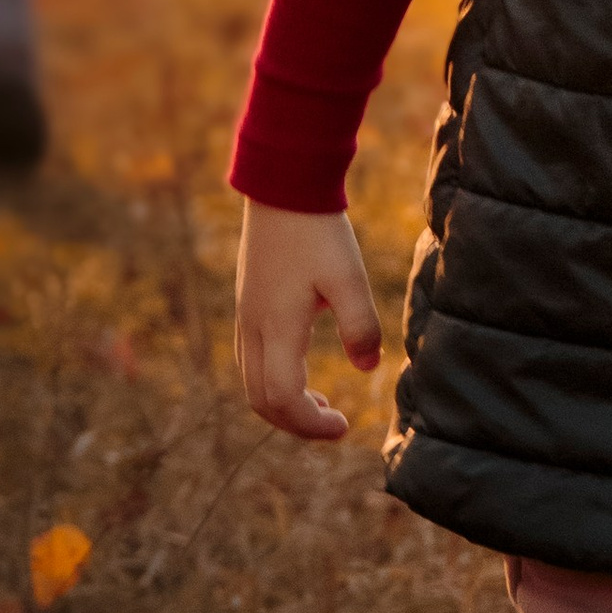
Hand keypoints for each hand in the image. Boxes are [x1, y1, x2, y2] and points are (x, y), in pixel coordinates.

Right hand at [234, 200, 380, 442]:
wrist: (281, 186)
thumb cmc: (317, 231)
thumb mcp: (348, 277)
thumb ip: (360, 325)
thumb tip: (367, 368)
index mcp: (276, 327)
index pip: (281, 398)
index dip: (310, 423)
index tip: (344, 426)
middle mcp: (252, 327)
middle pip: (260, 400)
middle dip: (295, 422)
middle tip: (334, 424)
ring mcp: (245, 316)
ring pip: (252, 381)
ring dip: (284, 402)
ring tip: (322, 402)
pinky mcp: (247, 304)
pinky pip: (251, 360)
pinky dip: (275, 379)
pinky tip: (302, 369)